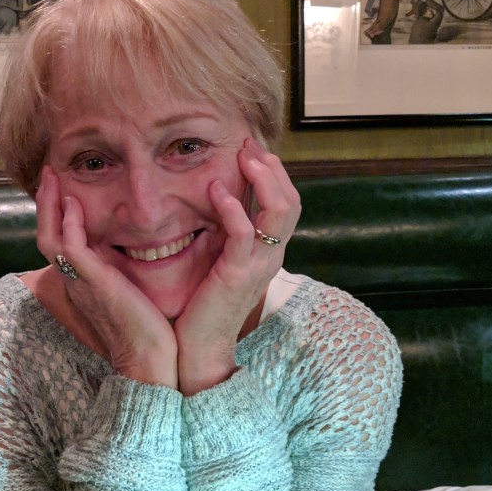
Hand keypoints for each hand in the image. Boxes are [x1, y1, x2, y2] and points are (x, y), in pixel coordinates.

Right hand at [35, 168, 177, 386]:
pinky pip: (71, 248)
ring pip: (50, 238)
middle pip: (46, 234)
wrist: (150, 360)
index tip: (62, 187)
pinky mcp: (93, 282)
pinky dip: (69, 224)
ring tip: (54, 177)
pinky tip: (73, 203)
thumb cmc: (145, 329)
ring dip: (50, 205)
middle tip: (49, 172)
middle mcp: (74, 280)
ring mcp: (80, 281)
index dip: (56, 213)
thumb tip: (126, 247)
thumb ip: (119, 269)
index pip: (59, 240)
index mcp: (82, 281)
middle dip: (46, 202)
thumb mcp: (127, 291)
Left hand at [174, 139, 300, 395]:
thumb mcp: (221, 261)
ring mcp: (258, 265)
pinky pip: (244, 235)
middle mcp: (272, 255)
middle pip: (291, 202)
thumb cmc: (205, 303)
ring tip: (245, 157)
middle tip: (249, 144)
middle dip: (272, 168)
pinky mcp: (237, 275)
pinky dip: (233, 208)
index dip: (274, 172)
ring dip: (263, 179)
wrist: (200, 346)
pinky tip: (217, 191)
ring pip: (279, 213)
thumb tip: (218, 199)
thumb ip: (227, 233)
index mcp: (269, 251)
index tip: (252, 147)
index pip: (286, 203)